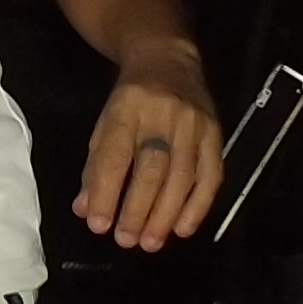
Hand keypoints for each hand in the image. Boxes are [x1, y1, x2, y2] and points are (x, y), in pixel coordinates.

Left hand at [75, 44, 221, 250]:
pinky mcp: (215, 133)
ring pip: (183, 176)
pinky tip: (182, 229)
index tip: (99, 225)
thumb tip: (87, 210)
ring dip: (166, 215)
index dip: (107, 193)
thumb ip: (96, 168)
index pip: (115, 156)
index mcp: (127, 109)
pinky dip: (198, 206)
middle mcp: (163, 115)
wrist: (168, 60)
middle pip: (152, 169)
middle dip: (138, 209)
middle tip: (126, 240)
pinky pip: (211, 175)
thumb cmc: (130, 101)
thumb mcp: (105, 124)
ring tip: (150, 243)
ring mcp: (194, 124)